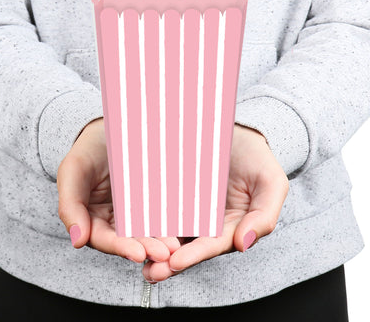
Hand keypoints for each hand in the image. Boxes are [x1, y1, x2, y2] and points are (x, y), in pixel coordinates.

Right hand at [57, 117, 179, 262]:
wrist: (108, 130)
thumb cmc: (87, 150)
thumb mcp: (73, 171)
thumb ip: (70, 206)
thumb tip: (77, 241)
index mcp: (90, 220)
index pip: (104, 239)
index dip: (120, 247)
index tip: (138, 253)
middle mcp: (112, 221)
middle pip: (128, 240)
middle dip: (146, 248)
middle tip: (164, 252)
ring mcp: (132, 211)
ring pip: (145, 230)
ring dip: (160, 240)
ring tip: (175, 245)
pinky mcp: (148, 201)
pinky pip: (158, 213)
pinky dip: (168, 222)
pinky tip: (180, 227)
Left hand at [142, 123, 288, 282]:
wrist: (238, 132)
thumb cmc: (257, 158)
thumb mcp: (271, 183)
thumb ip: (264, 216)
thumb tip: (244, 244)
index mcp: (231, 225)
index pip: (212, 245)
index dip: (195, 255)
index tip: (175, 262)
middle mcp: (208, 221)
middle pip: (187, 245)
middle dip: (168, 260)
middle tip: (150, 270)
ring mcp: (190, 207)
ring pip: (170, 230)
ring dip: (154, 245)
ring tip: (136, 256)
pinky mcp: (174, 191)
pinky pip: (161, 206)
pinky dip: (147, 217)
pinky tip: (133, 226)